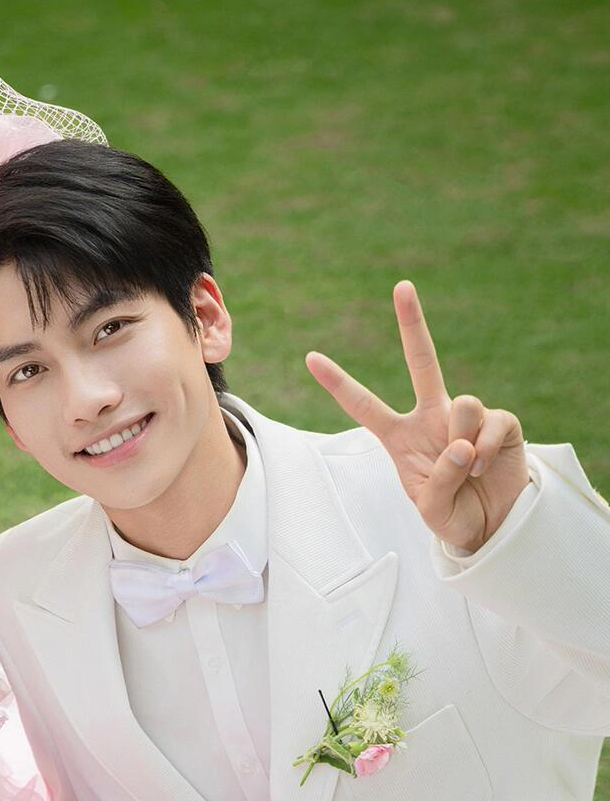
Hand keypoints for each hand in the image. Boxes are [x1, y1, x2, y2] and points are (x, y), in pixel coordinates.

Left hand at [305, 280, 529, 552]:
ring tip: (466, 467)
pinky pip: (492, 421)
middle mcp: (430, 416)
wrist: (493, 525)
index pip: (363, 405)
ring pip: (463, 402)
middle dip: (413, 322)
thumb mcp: (431, 507)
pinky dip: (487, 446)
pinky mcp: (500, 423)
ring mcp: (464, 416)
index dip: (338, 383)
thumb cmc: (451, 513)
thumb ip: (439, 478)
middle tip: (402, 285)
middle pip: (422, 360)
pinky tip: (485, 464)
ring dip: (463, 438)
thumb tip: (461, 445)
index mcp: (399, 435)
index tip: (310, 357)